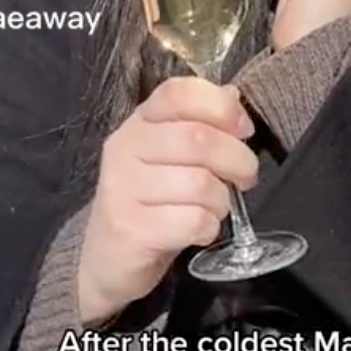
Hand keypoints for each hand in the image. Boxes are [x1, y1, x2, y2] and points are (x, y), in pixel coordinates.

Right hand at [78, 78, 257, 323]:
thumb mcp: (172, 156)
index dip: (220, 106)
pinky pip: (192, 221)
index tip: (243, 129)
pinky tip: (199, 230)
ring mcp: (123, 188)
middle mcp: (125, 147)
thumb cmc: (151, 201)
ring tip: (214, 207)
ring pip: (200, 183)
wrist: (106, 258)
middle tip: (244, 177)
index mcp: (140, 121)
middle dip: (237, 160)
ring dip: (222, 200)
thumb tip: (232, 96)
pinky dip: (208, 227)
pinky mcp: (129, 228)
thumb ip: (201, 123)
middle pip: (199, 139)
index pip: (179, 92)